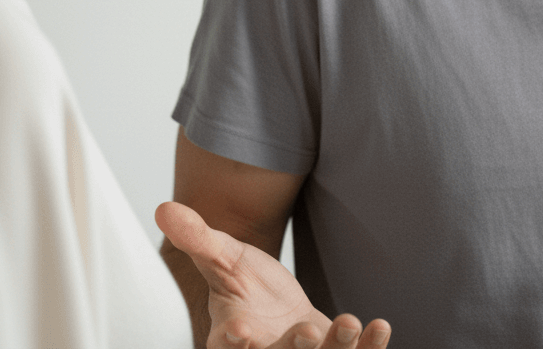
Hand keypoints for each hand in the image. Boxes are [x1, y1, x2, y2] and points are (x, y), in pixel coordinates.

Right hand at [156, 201, 390, 348]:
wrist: (273, 303)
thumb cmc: (242, 284)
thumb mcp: (221, 256)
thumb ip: (197, 238)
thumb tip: (164, 207)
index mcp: (230, 338)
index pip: (228, 347)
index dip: (233, 343)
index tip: (241, 332)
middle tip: (305, 335)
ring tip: (349, 322)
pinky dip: (367, 348)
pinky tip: (378, 326)